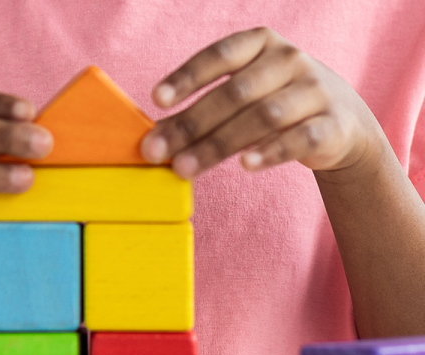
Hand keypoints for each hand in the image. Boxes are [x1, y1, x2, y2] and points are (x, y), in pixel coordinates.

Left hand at [141, 27, 383, 178]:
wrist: (343, 122)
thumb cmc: (276, 103)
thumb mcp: (240, 97)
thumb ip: (200, 110)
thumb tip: (154, 137)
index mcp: (260, 44)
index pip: (218, 56)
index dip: (186, 77)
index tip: (156, 100)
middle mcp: (289, 60)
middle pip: (234, 93)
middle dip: (191, 124)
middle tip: (157, 152)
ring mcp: (314, 90)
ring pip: (262, 117)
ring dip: (218, 145)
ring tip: (185, 168)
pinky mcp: (333, 124)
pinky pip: (299, 138)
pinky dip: (270, 152)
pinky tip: (245, 166)